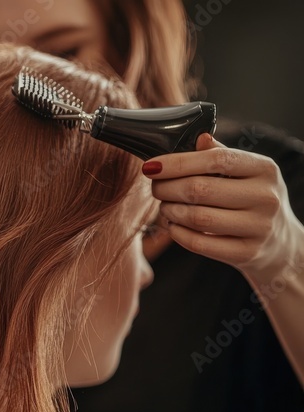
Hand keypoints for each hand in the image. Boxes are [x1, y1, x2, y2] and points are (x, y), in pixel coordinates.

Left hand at [143, 132, 303, 283]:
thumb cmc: (252, 198)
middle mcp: (265, 197)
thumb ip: (221, 155)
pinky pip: (199, 243)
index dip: (177, 163)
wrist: (279, 241)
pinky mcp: (247, 253)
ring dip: (170, 211)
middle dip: (166, 188)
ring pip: (197, 217)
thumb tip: (198, 138)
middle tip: (156, 188)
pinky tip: (172, 226)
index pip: (215, 160)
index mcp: (264, 169)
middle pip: (200, 189)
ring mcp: (258, 227)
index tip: (151, 166)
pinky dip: (177, 233)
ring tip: (165, 207)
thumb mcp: (247, 172)